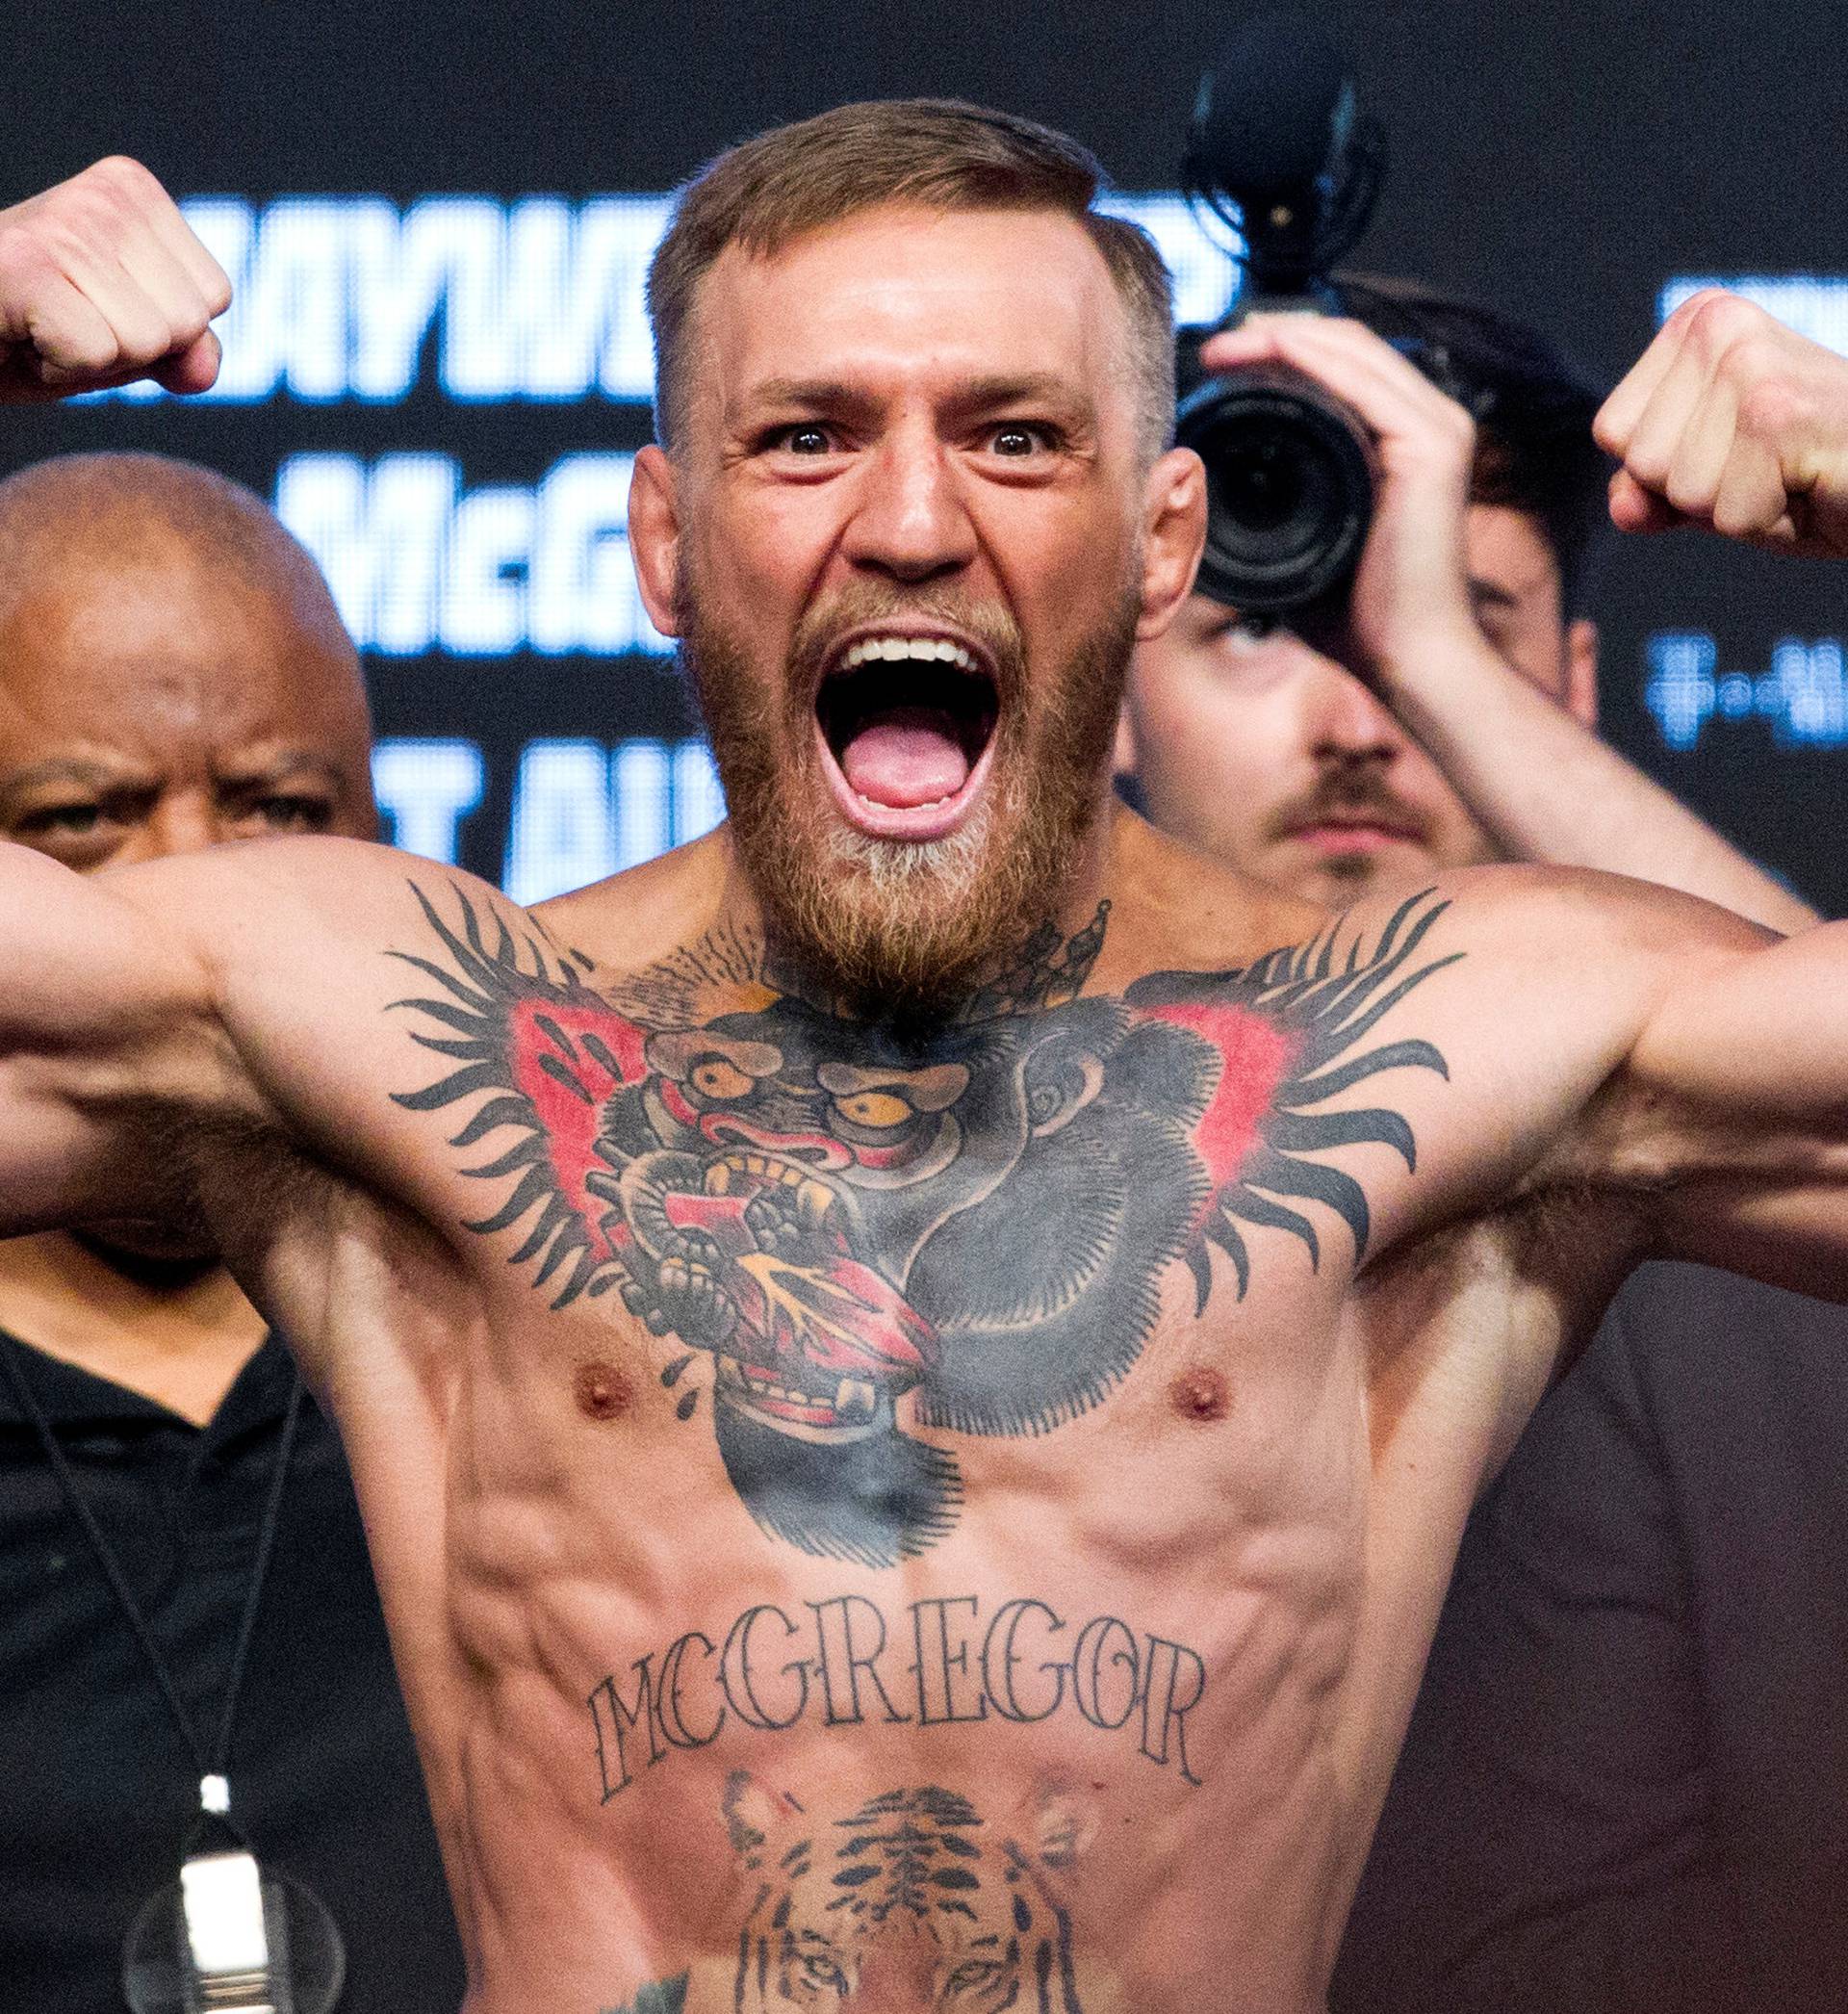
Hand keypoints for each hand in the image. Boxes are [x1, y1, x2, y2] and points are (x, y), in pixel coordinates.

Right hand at [0, 158, 230, 402]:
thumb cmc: (28, 329)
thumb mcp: (123, 342)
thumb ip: (181, 350)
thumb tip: (205, 367)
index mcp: (132, 192)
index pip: (214, 296)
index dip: (159, 330)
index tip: (91, 307)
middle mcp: (102, 196)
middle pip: (187, 322)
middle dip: (130, 347)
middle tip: (63, 322)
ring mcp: (63, 225)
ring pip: (146, 341)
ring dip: (93, 359)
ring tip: (42, 326)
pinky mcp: (26, 266)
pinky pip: (97, 354)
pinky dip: (61, 366)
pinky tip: (22, 335)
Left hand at [1198, 315, 1488, 685]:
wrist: (1411, 663)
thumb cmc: (1361, 622)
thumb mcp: (1306, 552)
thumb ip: (1274, 519)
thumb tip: (1208, 507)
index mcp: (1407, 442)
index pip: (1345, 367)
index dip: (1282, 352)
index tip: (1219, 365)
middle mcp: (1431, 424)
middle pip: (1348, 345)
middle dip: (1276, 336)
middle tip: (1213, 349)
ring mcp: (1438, 430)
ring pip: (1354, 349)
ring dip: (1285, 338)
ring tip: (1226, 349)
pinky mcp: (1432, 448)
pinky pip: (1364, 381)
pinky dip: (1312, 358)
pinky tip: (1267, 352)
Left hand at [1595, 290, 1847, 557]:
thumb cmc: (1820, 473)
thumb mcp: (1718, 485)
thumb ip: (1654, 492)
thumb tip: (1622, 504)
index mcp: (1697, 323)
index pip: (1613, 434)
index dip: (1672, 472)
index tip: (1746, 448)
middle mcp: (1718, 326)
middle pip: (1640, 464)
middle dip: (1705, 493)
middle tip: (1778, 465)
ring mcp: (1748, 365)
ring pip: (1682, 493)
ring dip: (1741, 507)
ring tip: (1797, 471)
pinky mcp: (1778, 414)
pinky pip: (1729, 516)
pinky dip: (1772, 522)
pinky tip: (1816, 483)